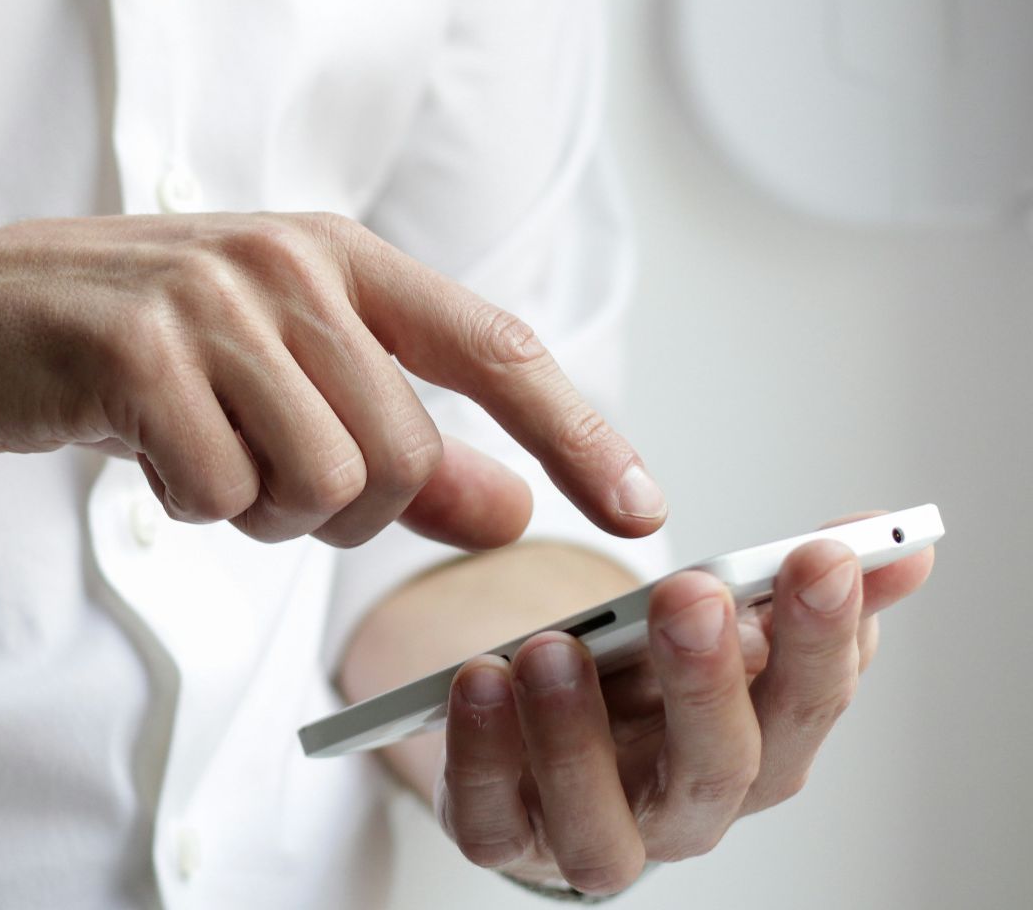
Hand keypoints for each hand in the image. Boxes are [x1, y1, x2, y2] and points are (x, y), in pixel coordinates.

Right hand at [0, 212, 666, 548]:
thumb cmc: (114, 350)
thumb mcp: (268, 380)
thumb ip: (395, 439)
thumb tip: (511, 509)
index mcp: (333, 254)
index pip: (494, 348)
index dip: (577, 433)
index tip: (640, 510)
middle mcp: (286, 262)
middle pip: (403, 456)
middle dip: (341, 510)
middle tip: (255, 477)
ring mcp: (210, 300)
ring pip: (323, 484)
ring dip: (259, 511)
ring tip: (195, 456)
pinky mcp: (136, 351)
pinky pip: (221, 493)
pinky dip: (187, 506)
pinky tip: (140, 452)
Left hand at [432, 514, 934, 894]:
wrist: (541, 733)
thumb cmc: (643, 684)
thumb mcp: (719, 626)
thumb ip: (796, 588)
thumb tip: (903, 543)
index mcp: (757, 751)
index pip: (807, 705)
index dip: (821, 636)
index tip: (818, 555)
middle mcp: (685, 811)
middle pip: (717, 770)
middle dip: (707, 682)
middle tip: (691, 595)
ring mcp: (593, 834)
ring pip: (600, 824)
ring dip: (576, 735)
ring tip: (552, 648)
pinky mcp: (504, 837)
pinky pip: (490, 821)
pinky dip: (481, 756)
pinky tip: (478, 681)